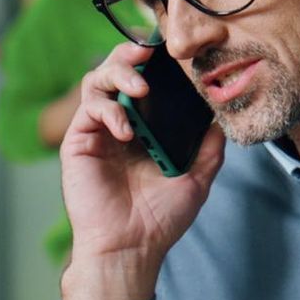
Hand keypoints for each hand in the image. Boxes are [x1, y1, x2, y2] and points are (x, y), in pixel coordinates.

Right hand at [59, 42, 225, 299]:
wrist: (131, 247)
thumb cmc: (160, 219)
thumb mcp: (196, 178)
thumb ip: (208, 147)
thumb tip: (221, 118)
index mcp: (145, 128)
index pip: (146, 81)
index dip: (155, 63)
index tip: (174, 51)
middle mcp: (119, 124)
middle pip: (117, 71)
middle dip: (131, 54)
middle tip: (148, 52)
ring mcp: (97, 131)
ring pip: (97, 80)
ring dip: (118, 74)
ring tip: (139, 86)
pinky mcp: (78, 142)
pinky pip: (89, 109)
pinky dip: (108, 110)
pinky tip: (126, 129)